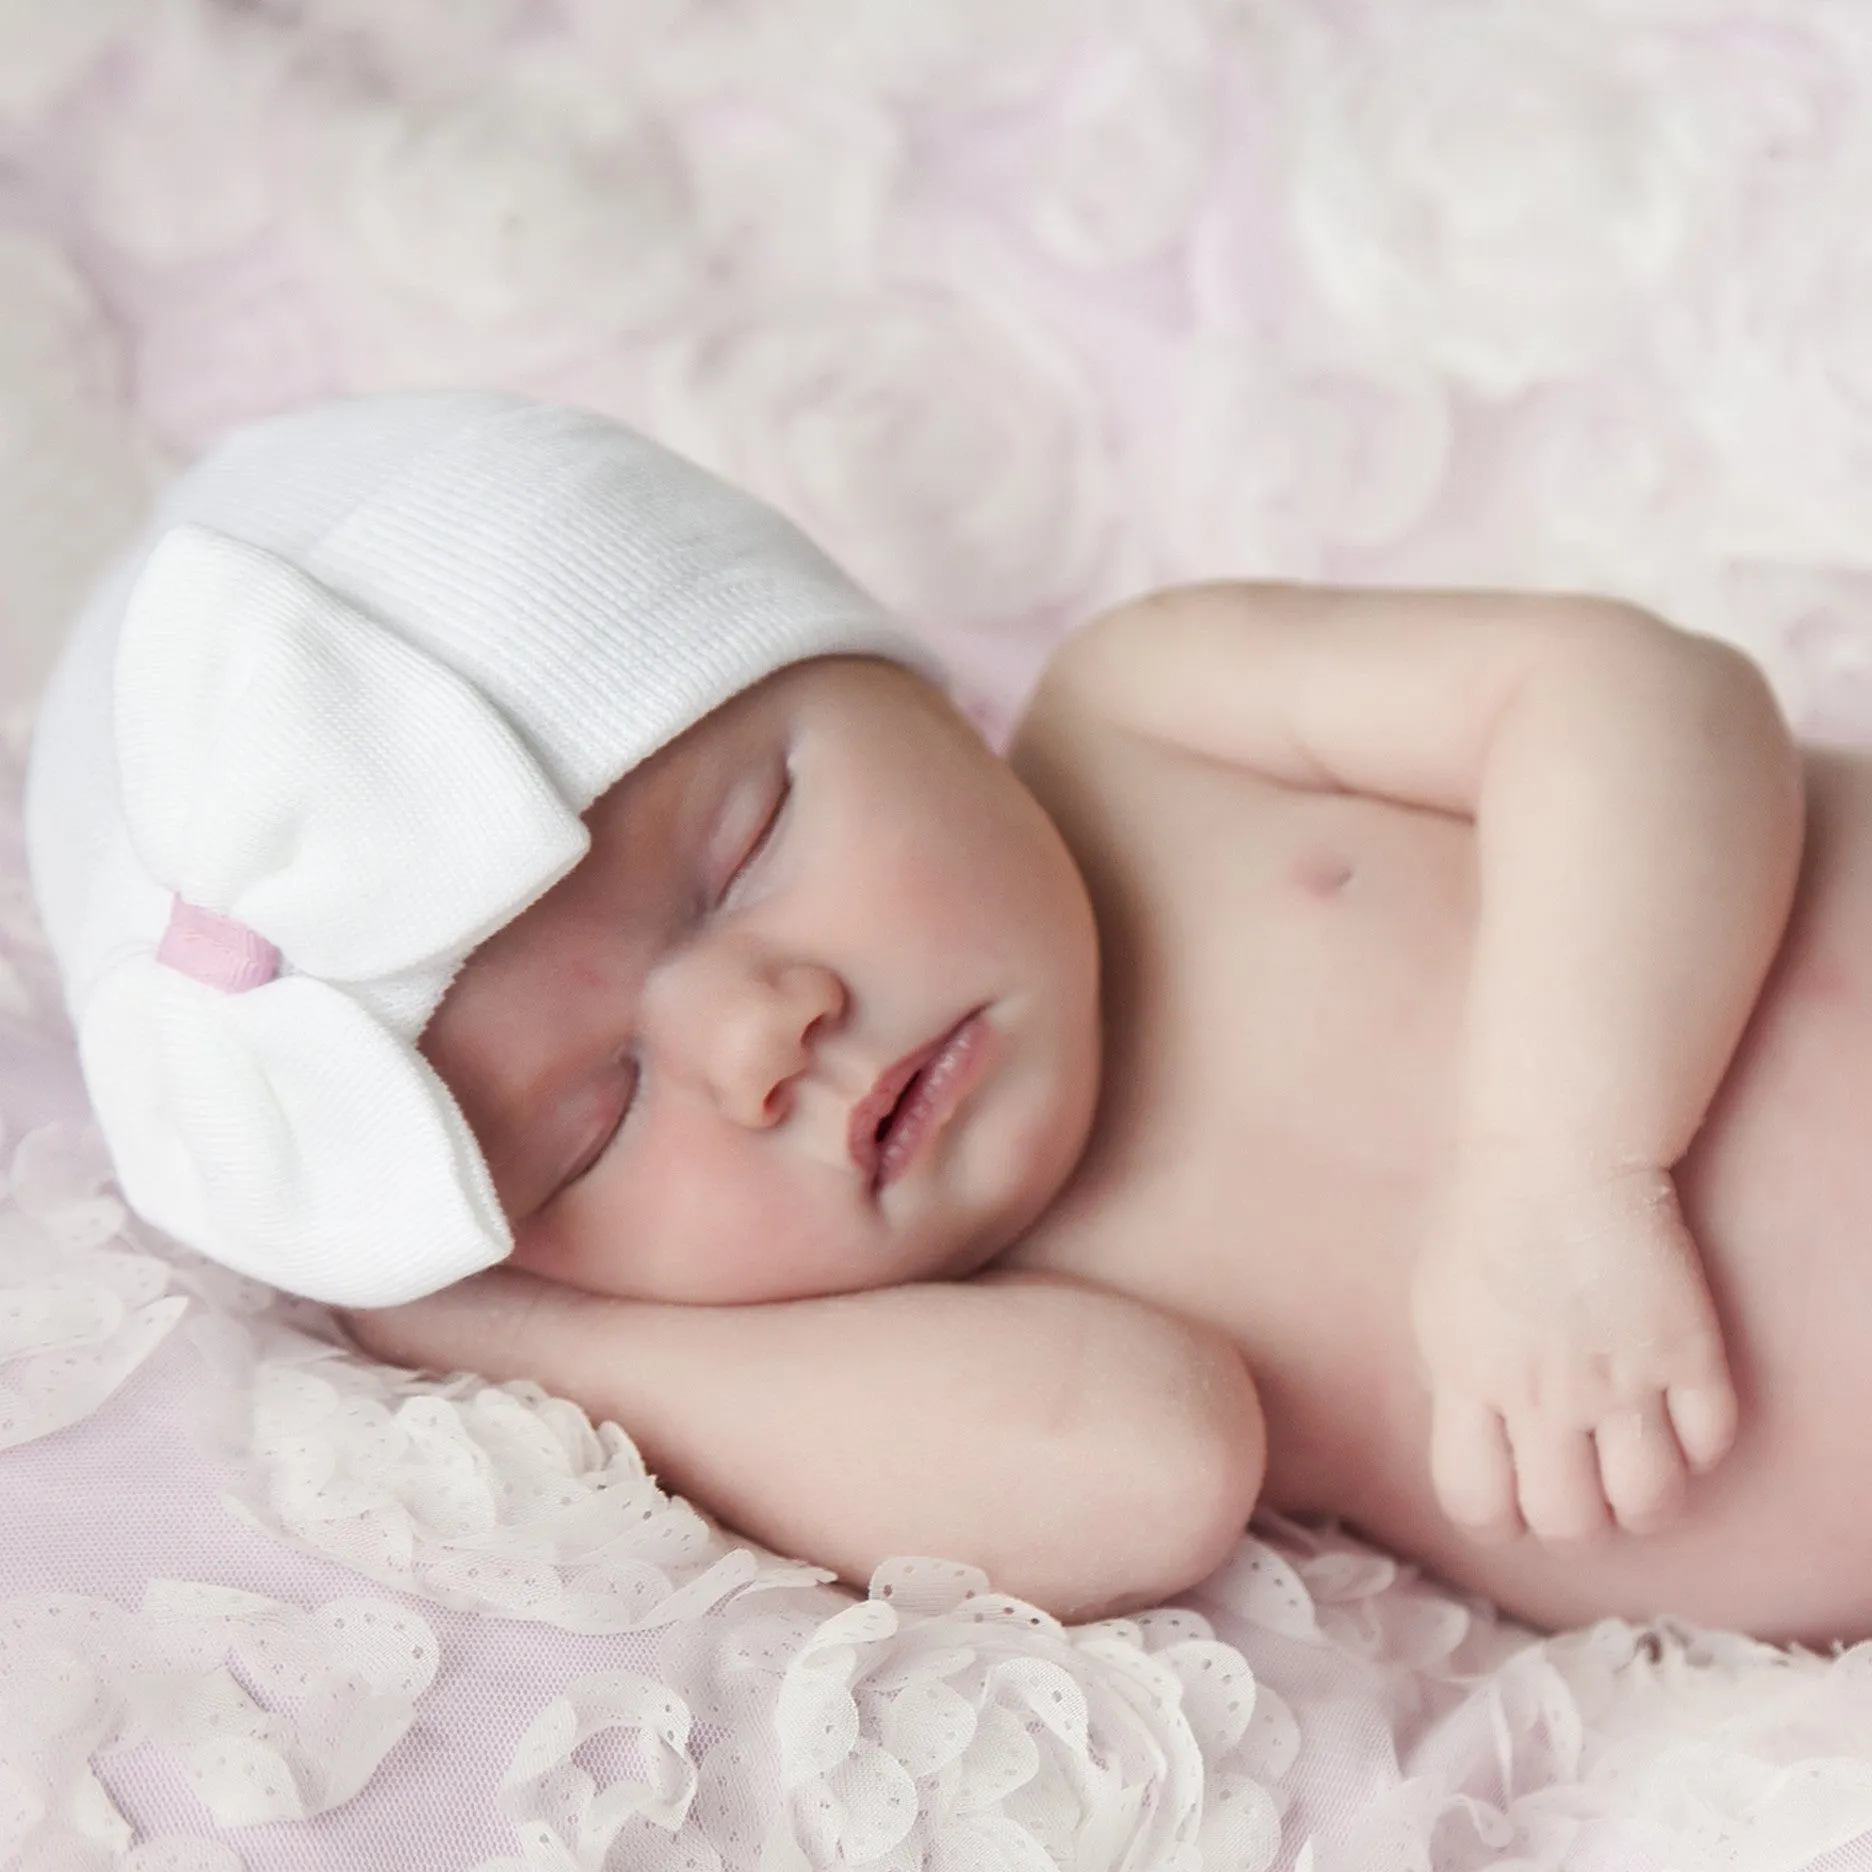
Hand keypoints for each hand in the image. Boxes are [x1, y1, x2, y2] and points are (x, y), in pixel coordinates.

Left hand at [1410, 1146, 1738, 1546]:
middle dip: (1576, 1519)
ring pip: (1649, 1504)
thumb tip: (1480, 1448)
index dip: (1499, 1516)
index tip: (1514, 1494)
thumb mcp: (1436, 1308)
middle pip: (1567, 1522)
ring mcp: (1619, 1374)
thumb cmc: (1483, 1218)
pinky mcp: (1686, 1349)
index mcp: (1468, 1379)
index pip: (1476, 1504)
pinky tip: (1678, 1415)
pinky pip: (1711, 1444)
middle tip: (1582, 1483)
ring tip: (1636, 1465)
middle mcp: (1542, 1391)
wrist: (1554, 1150)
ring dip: (1645, 1500)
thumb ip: (1454, 1385)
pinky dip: (1700, 1446)